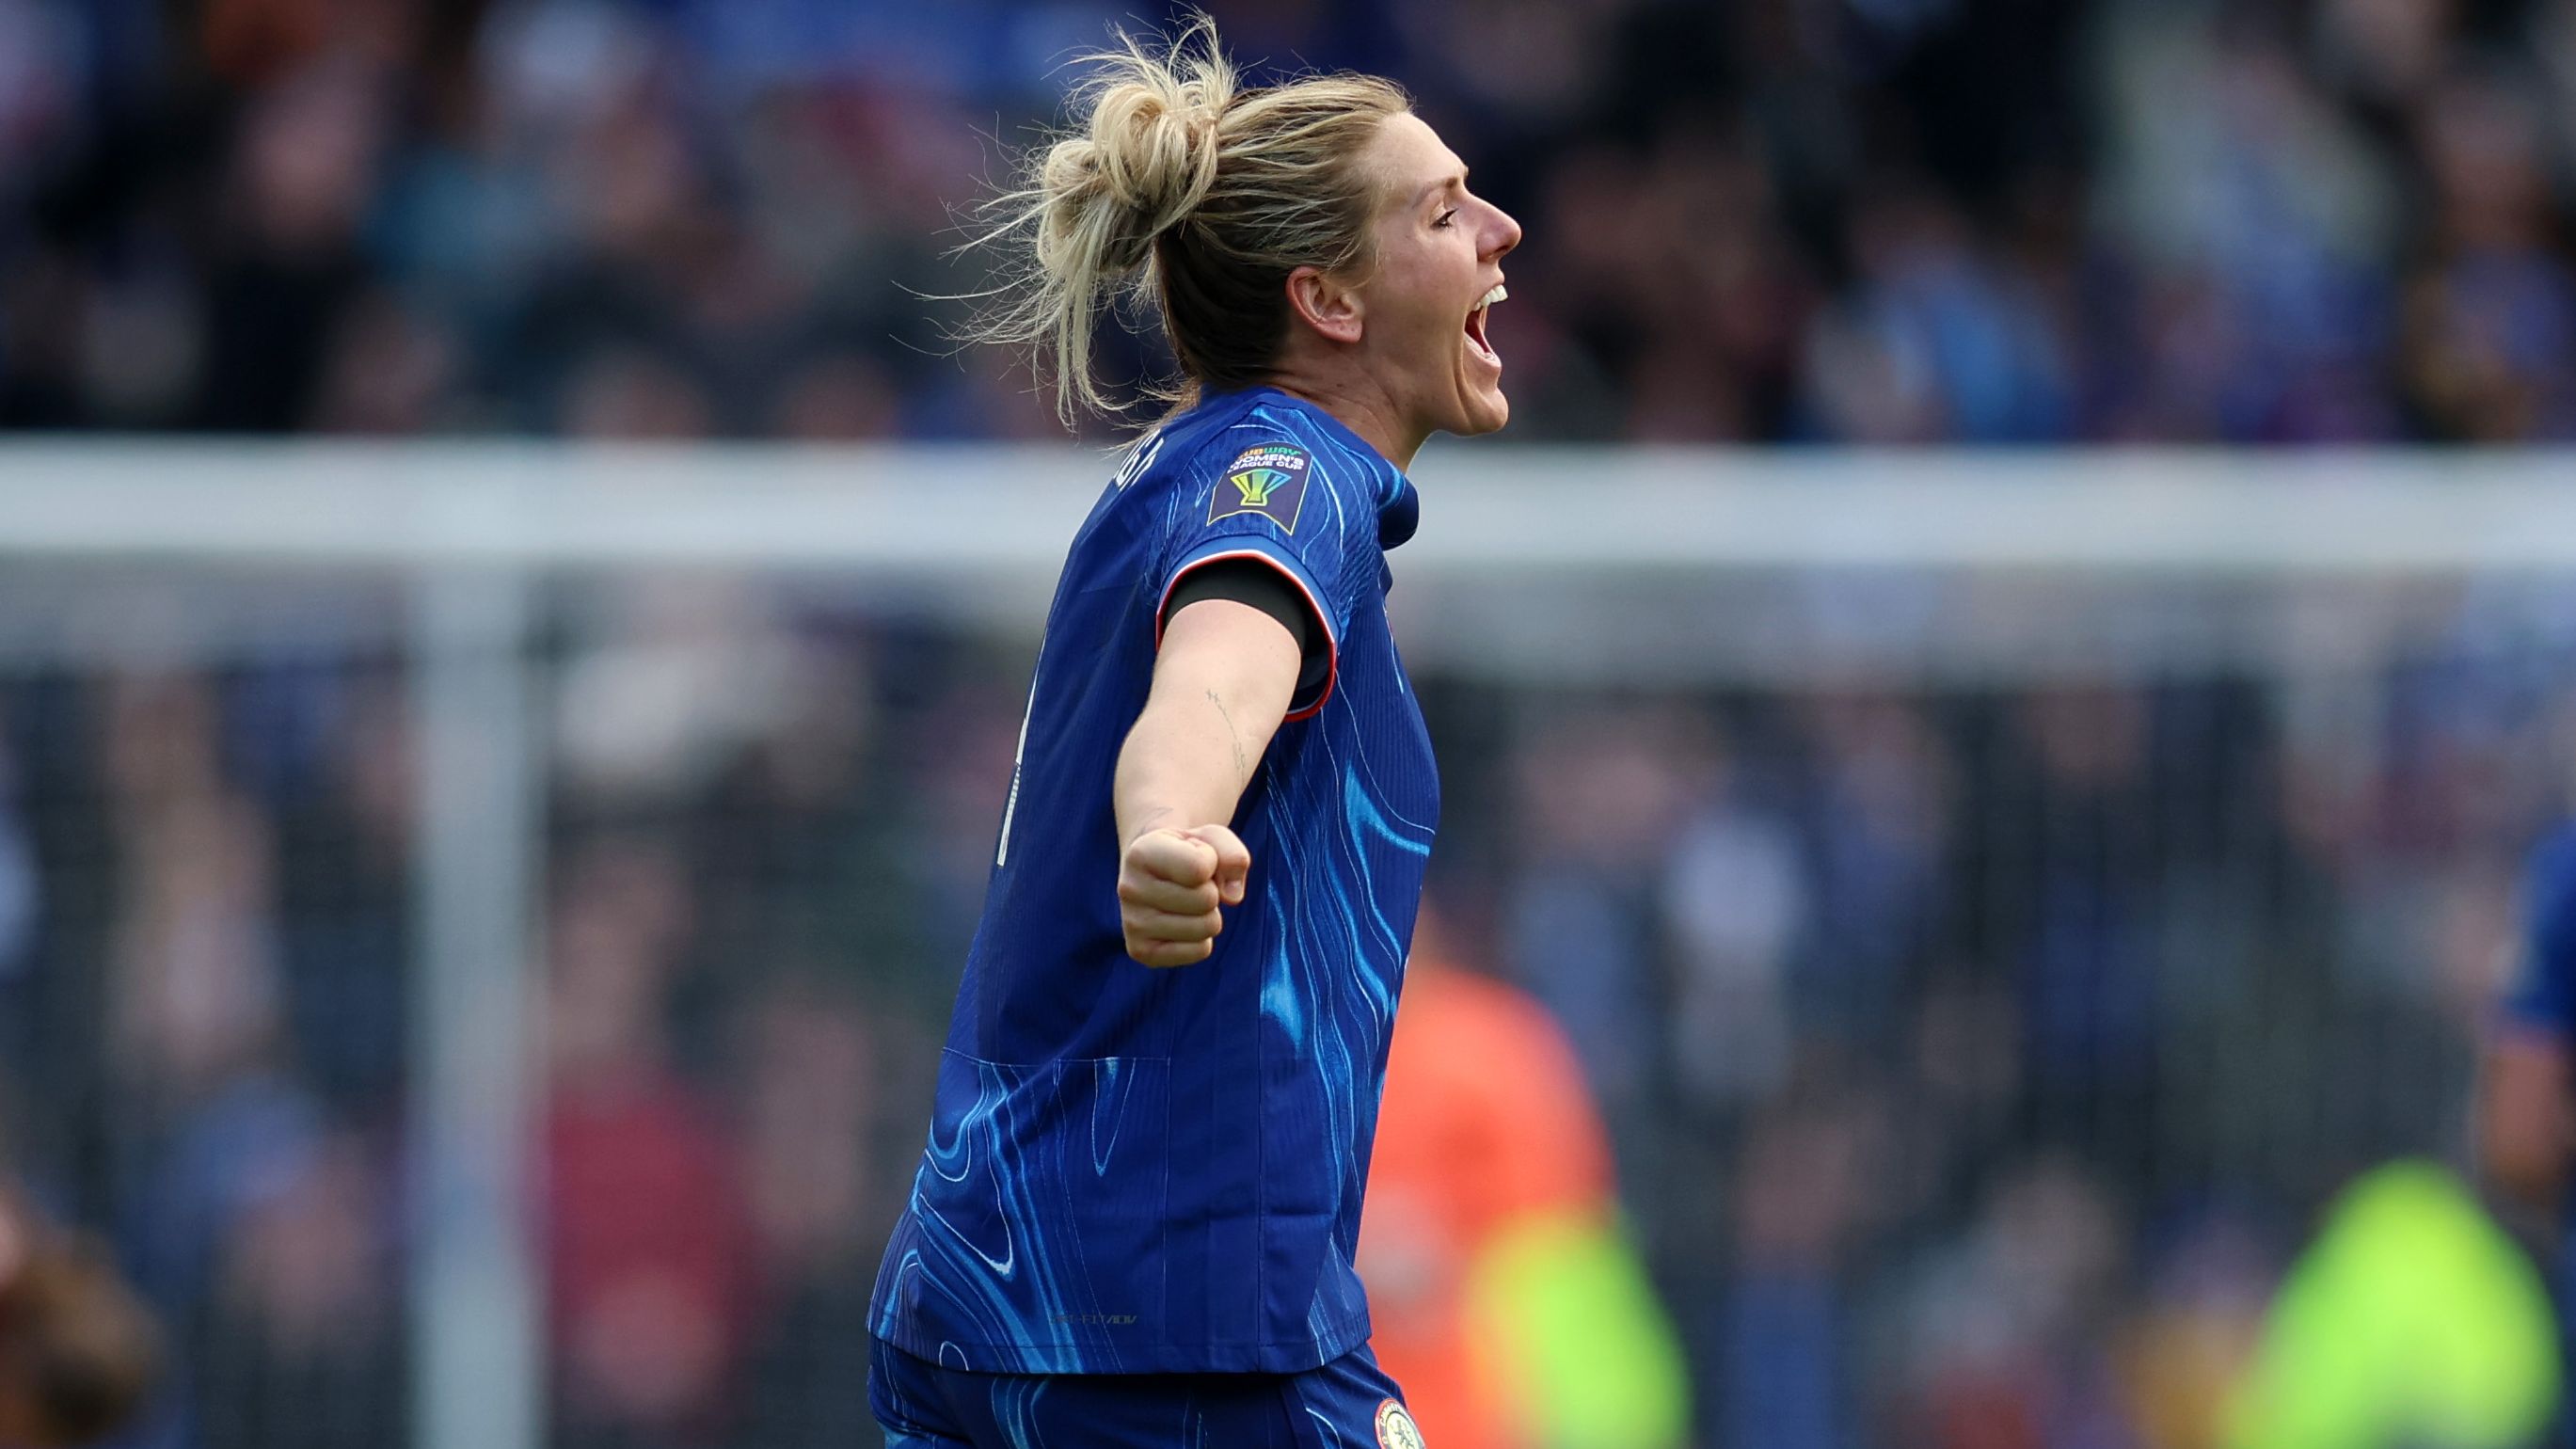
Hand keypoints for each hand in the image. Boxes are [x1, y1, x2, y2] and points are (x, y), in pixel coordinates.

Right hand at [1117, 823, 1250, 966]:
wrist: (1153, 871)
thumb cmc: (1187, 852)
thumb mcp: (1212, 839)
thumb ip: (1233, 854)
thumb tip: (1232, 897)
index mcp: (1141, 853)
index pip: (1199, 868)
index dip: (1212, 861)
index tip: (1195, 856)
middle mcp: (1129, 888)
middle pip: (1206, 900)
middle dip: (1211, 890)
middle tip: (1191, 884)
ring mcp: (1132, 924)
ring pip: (1206, 928)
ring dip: (1208, 914)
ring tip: (1187, 902)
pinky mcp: (1141, 952)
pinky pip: (1200, 950)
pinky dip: (1202, 938)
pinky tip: (1181, 922)